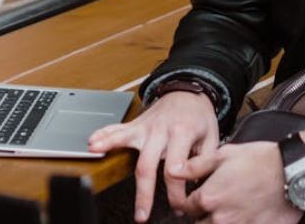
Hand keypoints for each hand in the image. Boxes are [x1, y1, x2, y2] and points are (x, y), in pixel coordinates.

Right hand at [88, 90, 218, 221]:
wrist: (189, 93)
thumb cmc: (199, 118)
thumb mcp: (212, 138)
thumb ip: (204, 161)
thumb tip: (194, 183)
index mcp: (182, 133)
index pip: (176, 169)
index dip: (177, 191)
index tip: (179, 205)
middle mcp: (161, 129)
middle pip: (148, 164)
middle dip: (144, 193)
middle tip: (142, 215)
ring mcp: (145, 126)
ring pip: (126, 141)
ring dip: (110, 148)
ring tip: (96, 157)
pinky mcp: (136, 125)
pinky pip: (117, 128)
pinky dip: (103, 134)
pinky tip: (92, 142)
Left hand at [174, 141, 302, 223]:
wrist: (293, 172)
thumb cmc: (261, 160)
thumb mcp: (224, 154)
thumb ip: (195, 166)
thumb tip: (173, 170)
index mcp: (209, 198)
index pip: (186, 208)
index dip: (189, 201)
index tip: (194, 199)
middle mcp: (220, 218)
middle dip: (203, 216)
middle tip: (216, 203)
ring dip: (218, 221)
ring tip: (230, 208)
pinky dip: (239, 223)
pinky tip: (245, 213)